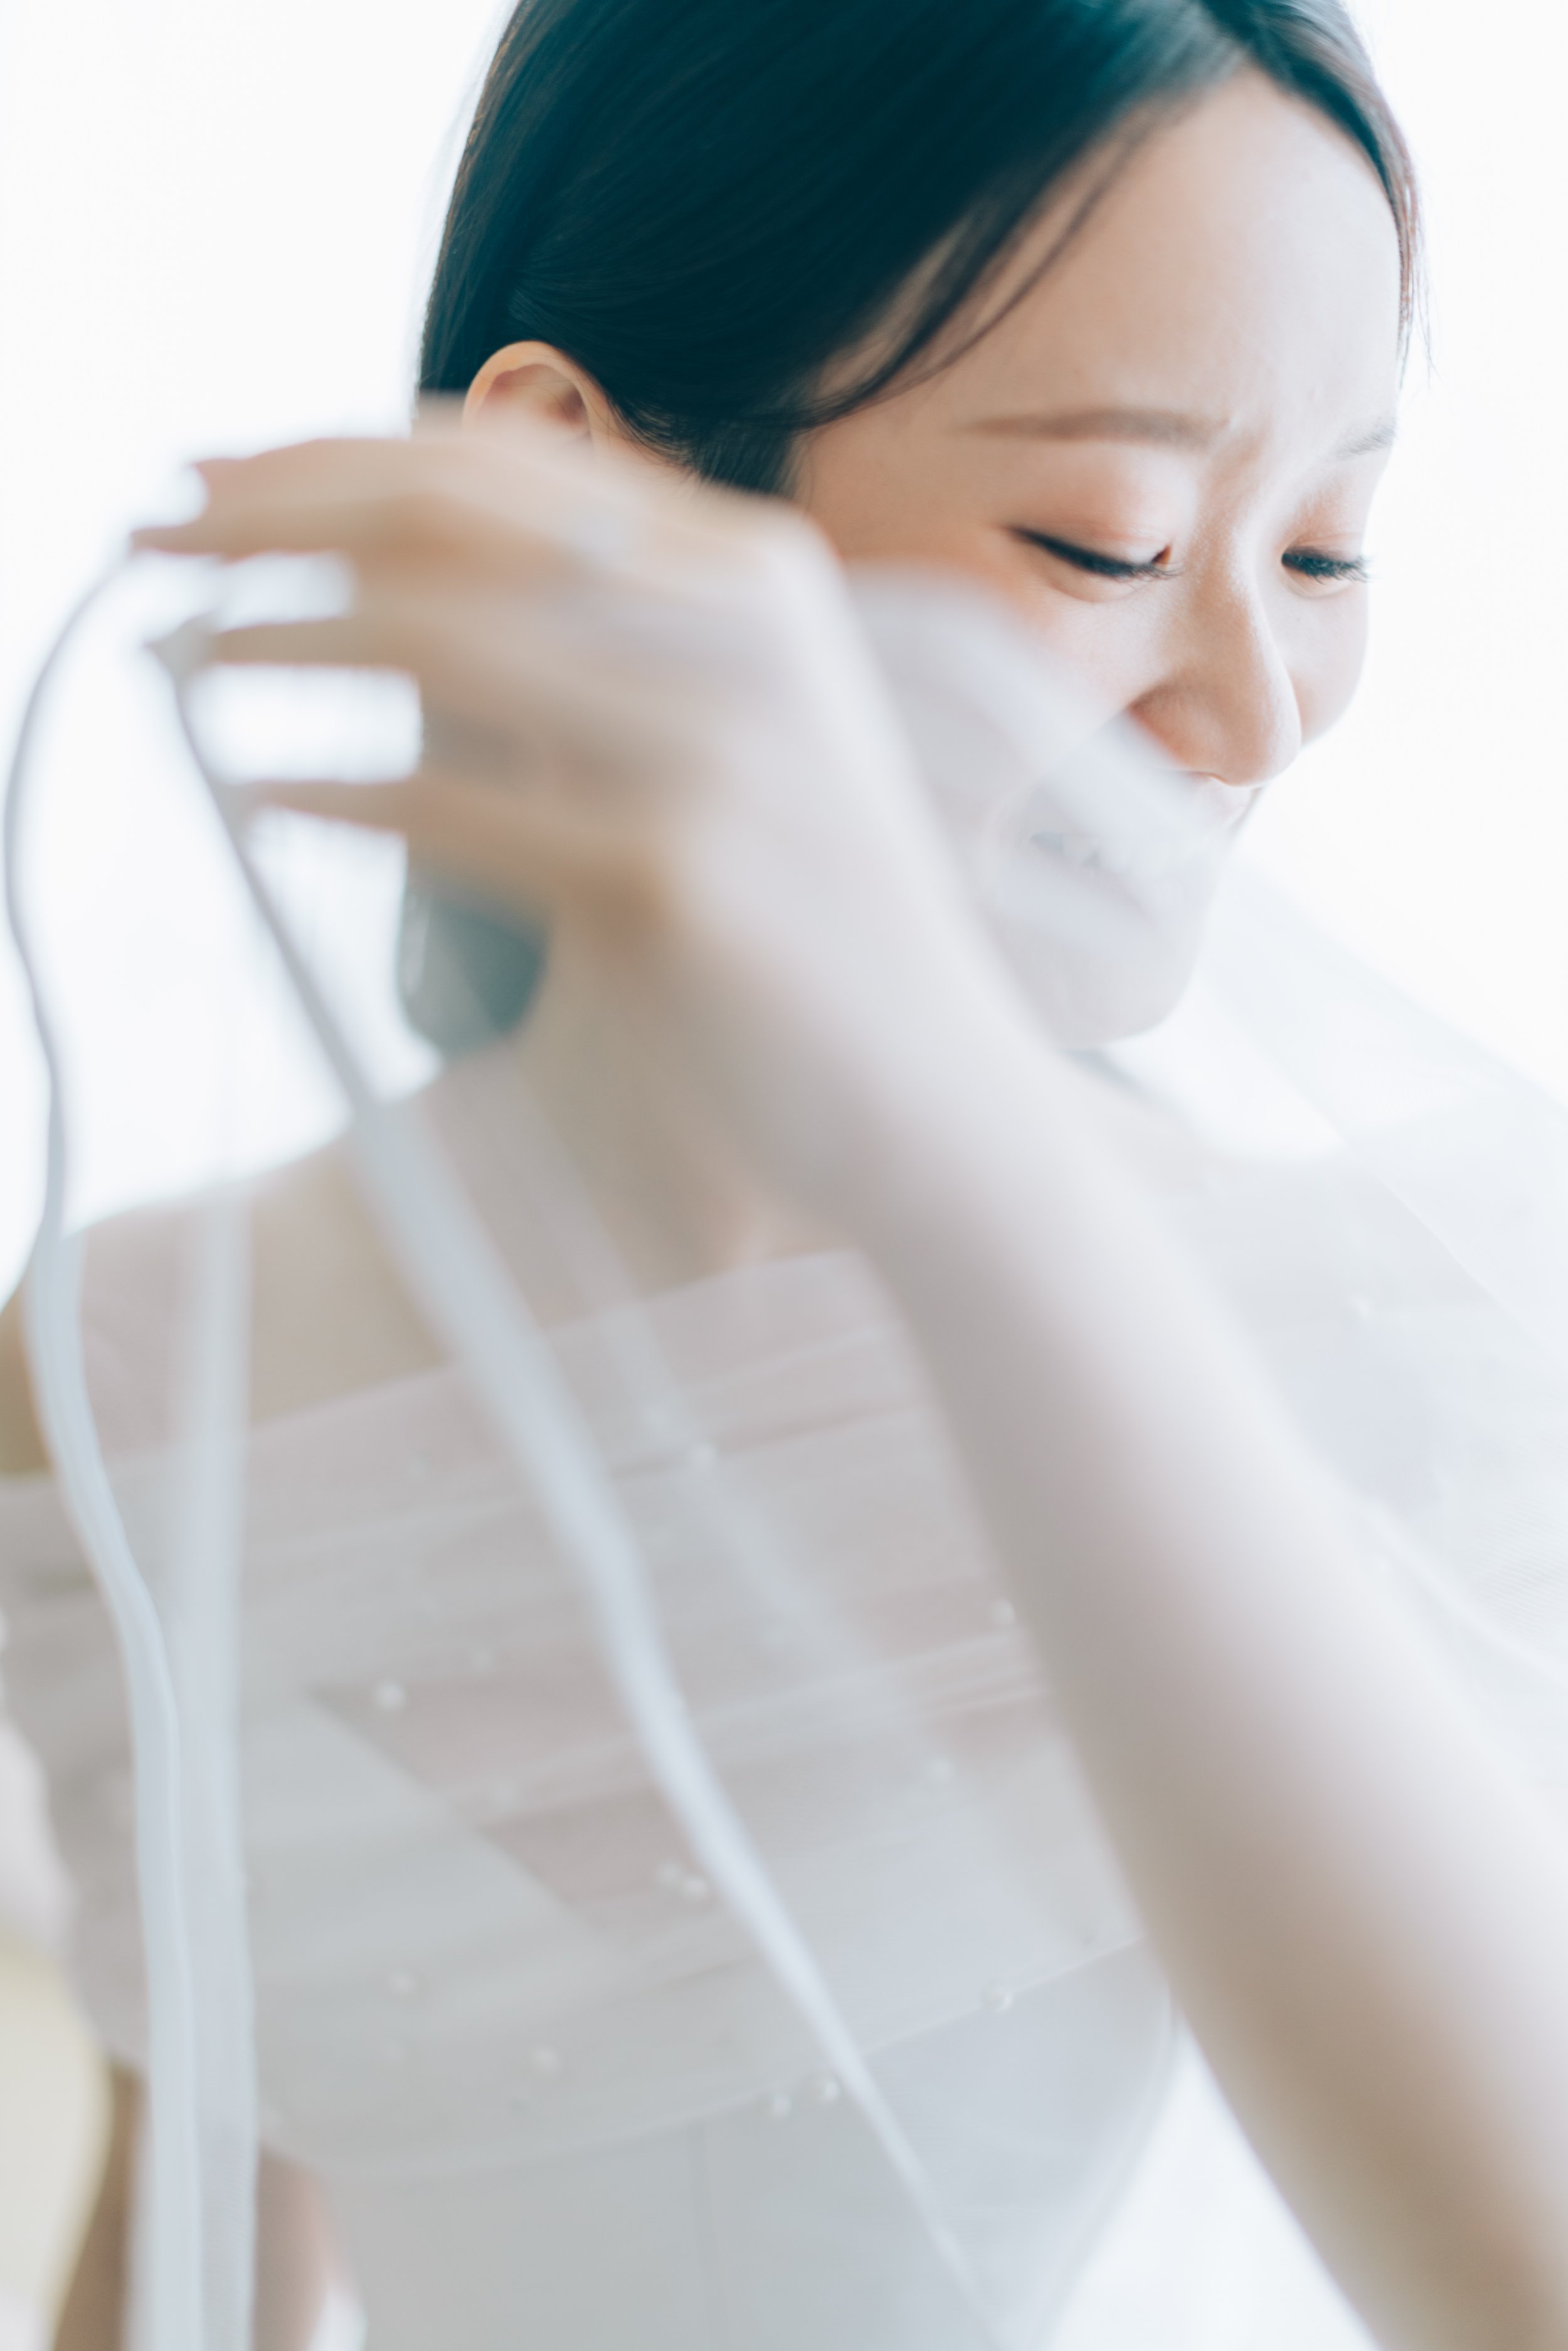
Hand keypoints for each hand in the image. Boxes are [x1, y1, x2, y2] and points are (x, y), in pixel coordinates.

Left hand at [134, 418, 1032, 1215]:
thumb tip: (383, 580)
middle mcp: (745, 633)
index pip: (502, 462)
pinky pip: (459, 817)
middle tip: (146, 532)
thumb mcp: (716, 743)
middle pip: (455, 517)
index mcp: (754, 577)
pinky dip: (339, 799)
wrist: (939, 1103)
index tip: (207, 476)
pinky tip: (255, 794)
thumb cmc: (804, 933)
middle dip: (273, 511)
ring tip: (171, 655)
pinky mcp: (676, 881)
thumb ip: (595, 650)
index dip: (326, 453)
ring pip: (443, 645)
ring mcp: (718, 752)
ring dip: (276, 640)